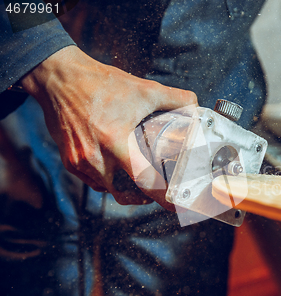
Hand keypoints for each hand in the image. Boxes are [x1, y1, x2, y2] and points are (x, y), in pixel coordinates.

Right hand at [20, 45, 197, 208]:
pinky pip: (93, 181)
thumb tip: (195, 106)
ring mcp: (80, 163)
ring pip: (108, 189)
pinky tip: (116, 168)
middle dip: (144, 196)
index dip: (163, 198)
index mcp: (116, 142)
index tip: (175, 207)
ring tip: (138, 178)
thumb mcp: (144, 89)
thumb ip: (176, 98)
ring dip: (124, 187)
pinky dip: (106, 179)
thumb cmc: (100, 84)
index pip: (144, 182)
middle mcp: (96, 158)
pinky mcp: (70, 162)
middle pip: (126, 193)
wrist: (59, 79)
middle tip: (158, 191)